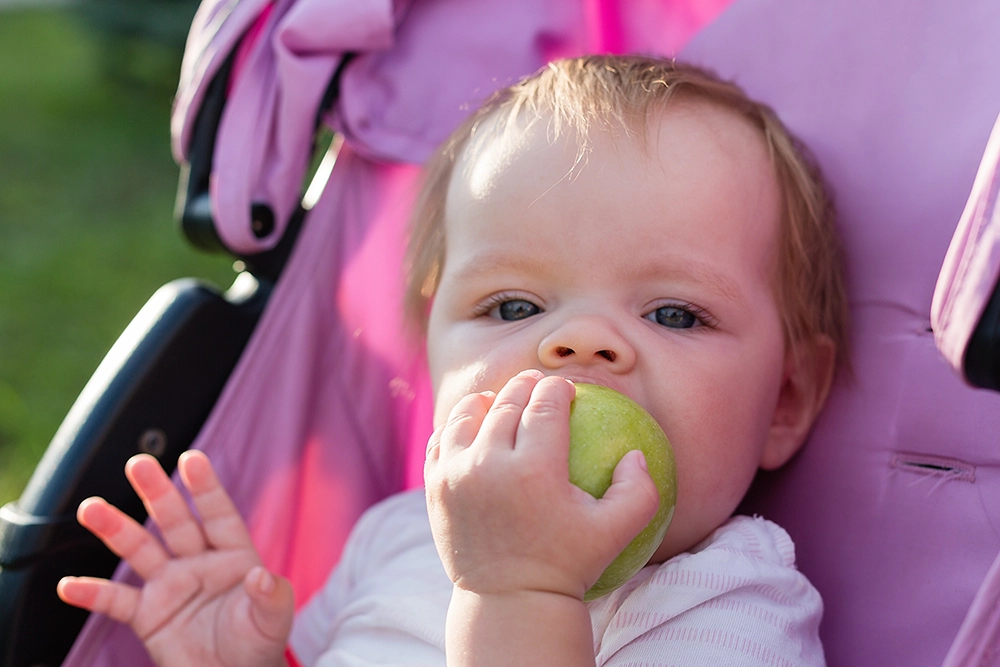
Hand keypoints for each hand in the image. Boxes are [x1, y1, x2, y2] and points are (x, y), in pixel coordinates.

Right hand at [57, 451, 292, 666]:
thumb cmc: (258, 644)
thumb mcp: (273, 620)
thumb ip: (271, 596)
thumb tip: (262, 576)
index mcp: (233, 555)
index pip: (218, 515)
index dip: (205, 488)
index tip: (191, 459)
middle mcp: (199, 562)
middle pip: (175, 521)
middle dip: (157, 493)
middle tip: (138, 463)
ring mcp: (171, 585)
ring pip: (140, 549)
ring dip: (115, 529)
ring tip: (91, 508)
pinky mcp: (148, 615)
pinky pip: (116, 602)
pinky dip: (92, 594)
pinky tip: (68, 585)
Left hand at [424, 370, 659, 600]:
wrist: (509, 602)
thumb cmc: (569, 564)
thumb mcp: (616, 532)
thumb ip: (639, 490)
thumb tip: (635, 453)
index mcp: (534, 470)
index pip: (545, 404)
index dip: (558, 388)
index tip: (566, 390)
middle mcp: (489, 465)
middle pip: (507, 402)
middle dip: (526, 385)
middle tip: (537, 386)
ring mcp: (455, 474)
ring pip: (467, 413)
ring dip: (488, 401)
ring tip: (501, 401)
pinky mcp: (433, 487)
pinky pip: (441, 440)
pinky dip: (457, 427)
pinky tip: (473, 428)